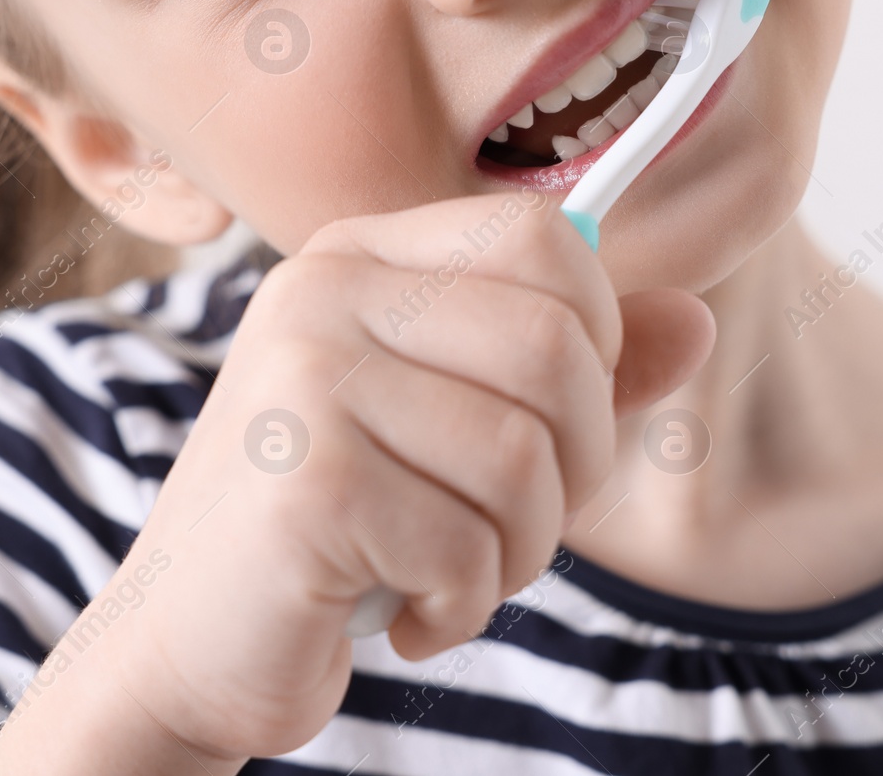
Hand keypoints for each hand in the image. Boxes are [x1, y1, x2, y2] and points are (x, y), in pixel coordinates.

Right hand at [0, 193, 712, 772]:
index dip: (593, 336)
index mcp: (363, 257)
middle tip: (505, 524)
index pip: (544, 239)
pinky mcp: (305, 482)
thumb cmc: (338, 529)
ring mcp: (306, 379)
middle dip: (571, 470)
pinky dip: (460, 606)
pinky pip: (467, 547)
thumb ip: (580, 374)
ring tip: (448, 572)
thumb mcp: (463, 431)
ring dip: (515, 552)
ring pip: (525, 460)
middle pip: (557, 348)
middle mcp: (325, 292)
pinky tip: (401, 611)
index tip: (551, 419)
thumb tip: (696, 320)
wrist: (185, 644)